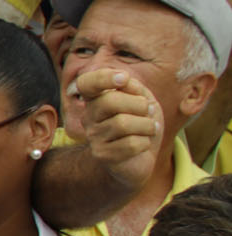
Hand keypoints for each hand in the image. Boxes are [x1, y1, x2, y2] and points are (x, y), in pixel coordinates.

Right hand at [69, 67, 161, 190]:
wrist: (140, 158)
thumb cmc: (140, 125)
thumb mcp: (143, 101)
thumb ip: (134, 88)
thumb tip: (125, 80)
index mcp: (96, 99)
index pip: (86, 83)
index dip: (103, 77)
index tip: (124, 78)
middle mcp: (88, 116)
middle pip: (110, 101)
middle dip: (139, 104)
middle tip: (148, 111)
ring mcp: (93, 136)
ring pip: (123, 123)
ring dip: (147, 126)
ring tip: (149, 129)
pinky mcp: (102, 155)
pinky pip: (131, 143)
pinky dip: (145, 143)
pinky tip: (143, 145)